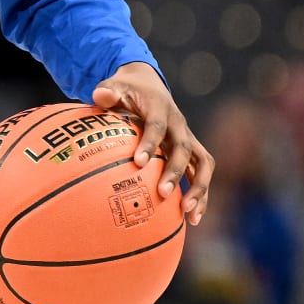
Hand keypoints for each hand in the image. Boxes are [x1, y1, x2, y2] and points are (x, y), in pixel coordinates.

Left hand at [91, 62, 213, 225]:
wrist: (149, 85)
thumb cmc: (128, 89)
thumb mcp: (116, 86)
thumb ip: (108, 92)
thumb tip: (100, 95)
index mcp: (160, 107)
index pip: (157, 125)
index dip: (150, 143)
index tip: (138, 162)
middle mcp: (179, 124)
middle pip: (183, 148)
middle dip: (175, 171)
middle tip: (162, 193)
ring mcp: (188, 138)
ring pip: (202, 163)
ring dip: (199, 188)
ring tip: (189, 214)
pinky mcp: (192, 151)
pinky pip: (201, 173)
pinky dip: (201, 195)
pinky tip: (192, 219)